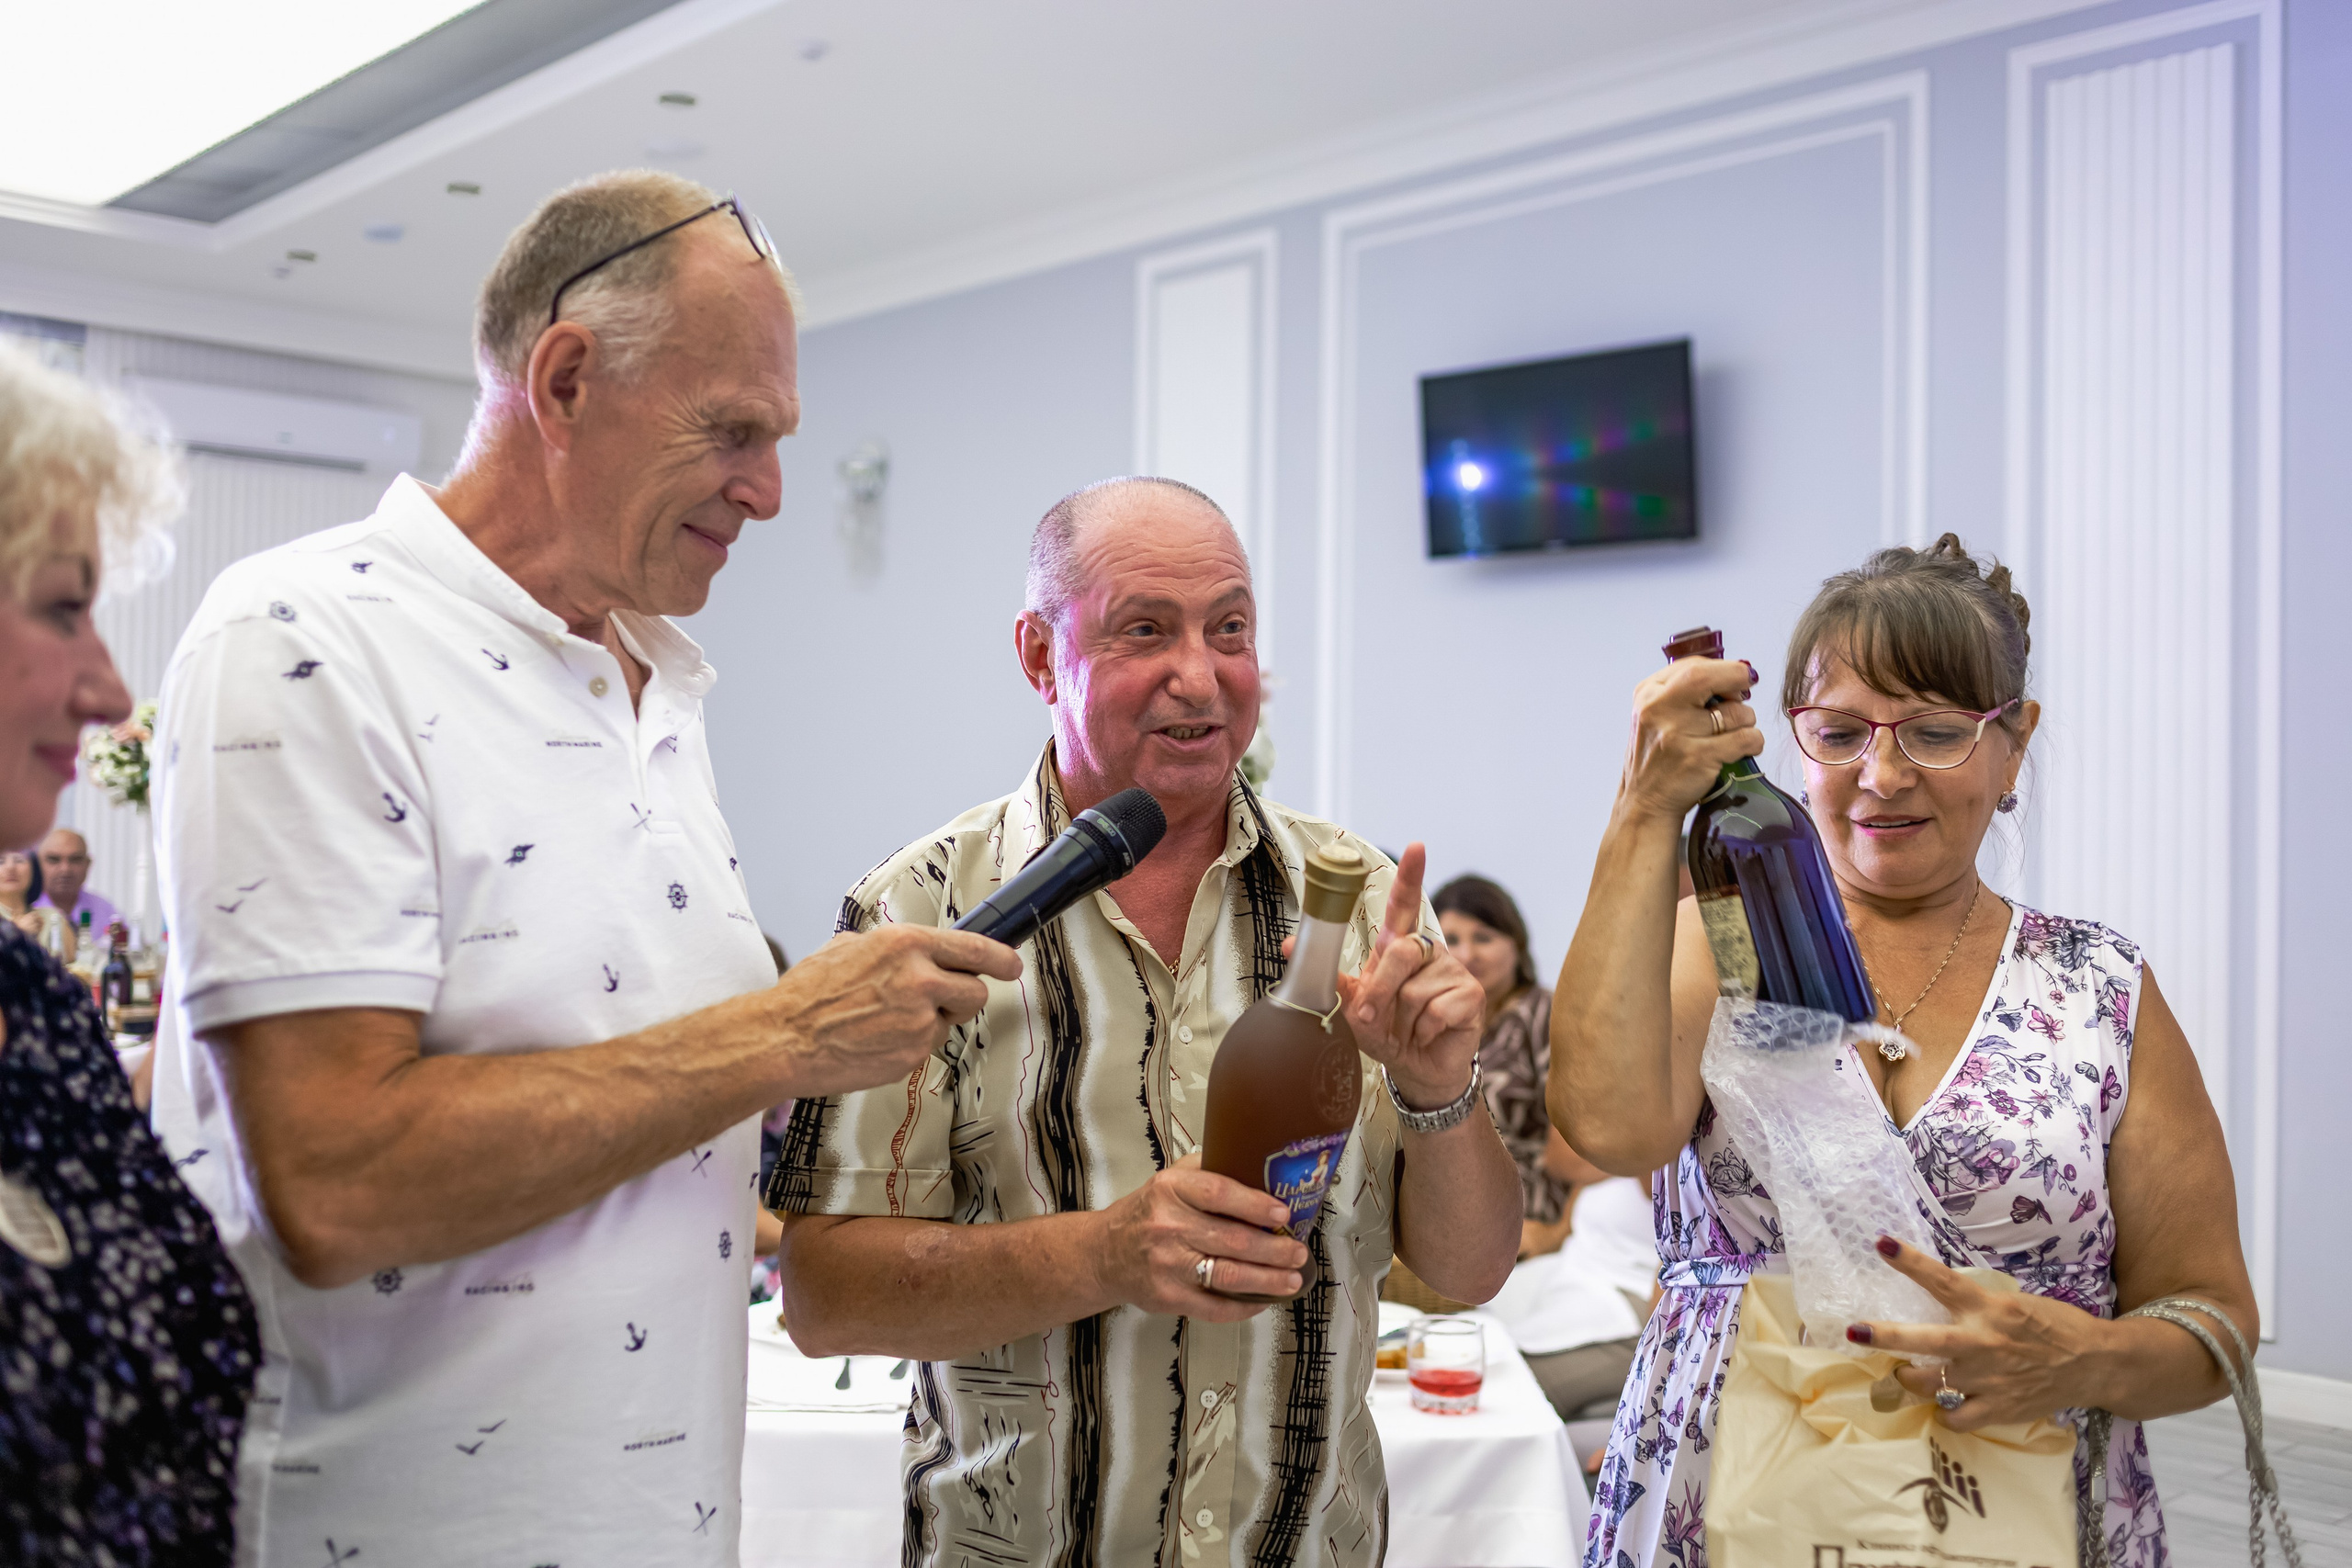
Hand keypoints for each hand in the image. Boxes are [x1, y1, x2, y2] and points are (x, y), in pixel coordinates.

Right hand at [769, 924, 1022, 1096]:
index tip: (1012, 964)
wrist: (785, 1038)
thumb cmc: (808, 994)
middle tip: (940, 1000)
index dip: (1000, 958)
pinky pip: (927, 1047)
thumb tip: (913, 953)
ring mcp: (919, 1020)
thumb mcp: (849, 947)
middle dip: (962, 996)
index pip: (974, 947)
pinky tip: (879, 1040)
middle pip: (975, 990)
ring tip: (889, 1021)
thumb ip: (891, 949)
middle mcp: (919, 979)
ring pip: (950, 1022)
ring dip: (931, 1022)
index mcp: (905, 944)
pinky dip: (910, 1045)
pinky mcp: (913, 1053)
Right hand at [1090, 1152, 1307, 1318]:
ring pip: (1227, 1275)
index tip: (1283, 1212)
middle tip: (1299, 1252)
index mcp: (1170, 1190)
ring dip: (1267, 1279)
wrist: (1103, 1254)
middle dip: (1274, 1249)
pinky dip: (1243, 1306)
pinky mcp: (1167, 1297)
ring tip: (1291, 1279)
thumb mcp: (1168, 1180)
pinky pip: (1213, 1307)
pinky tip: (1263, 1300)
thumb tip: (1259, 1169)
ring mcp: (1167, 1265)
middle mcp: (1167, 1226)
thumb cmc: (1146, 1213)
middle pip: (1231, 1239)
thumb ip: (1206, 1172)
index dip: (1254, 1204)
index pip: (1218, 1194)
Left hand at [1334, 844, 1484, 1111]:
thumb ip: (1331, 977)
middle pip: (1402, 951)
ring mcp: (1452, 971)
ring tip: (1407, 1029)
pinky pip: (1437, 1011)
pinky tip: (1428, 1035)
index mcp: (1398, 947)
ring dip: (1403, 1021)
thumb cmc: (1384, 1030)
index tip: (1416, 847)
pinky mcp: (1471, 995)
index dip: (1411, 876)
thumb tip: (1290, 945)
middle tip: (1373, 1018)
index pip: (1404, 905)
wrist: (1415, 1068)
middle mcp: (1427, 952)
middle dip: (1381, 991)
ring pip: (1416, 989)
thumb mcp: (1352, 1006)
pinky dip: (1424, 1032)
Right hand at [1618, 655, 1761, 820]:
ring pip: (1736, 712)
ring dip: (1746, 722)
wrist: (1644, 803)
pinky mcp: (1697, 758)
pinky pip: (1746, 738)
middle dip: (1738, 682)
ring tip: (1731, 736)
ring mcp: (1676, 734)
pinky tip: (1741, 749)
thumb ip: (1685, 691)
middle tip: (1742, 699)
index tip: (1736, 681)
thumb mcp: (1655, 715)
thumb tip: (1738, 673)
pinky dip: (1753, 743)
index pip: (1694, 665)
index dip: (1724, 670)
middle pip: (1709, 677)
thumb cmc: (1658, 757)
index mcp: (1648, 693)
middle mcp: (1658, 709)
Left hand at [1845, 1236, 2103, 1430]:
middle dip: (1886, 1335)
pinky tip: (1944, 1405)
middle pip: (1924, 1340)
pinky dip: (1945, 1413)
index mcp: (1990, 1307)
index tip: (1882, 1244)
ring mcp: (1989, 1379)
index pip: (1942, 1280)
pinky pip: (1955, 1418)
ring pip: (1929, 1384)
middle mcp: (1983, 1342)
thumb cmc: (2054, 1326)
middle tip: (1856, 1330)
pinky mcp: (1999, 1409)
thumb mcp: (2013, 1302)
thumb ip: (1976, 1305)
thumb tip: (1935, 1298)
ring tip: (1905, 1373)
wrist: (2095, 1363)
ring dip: (1910, 1379)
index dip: (1910, 1261)